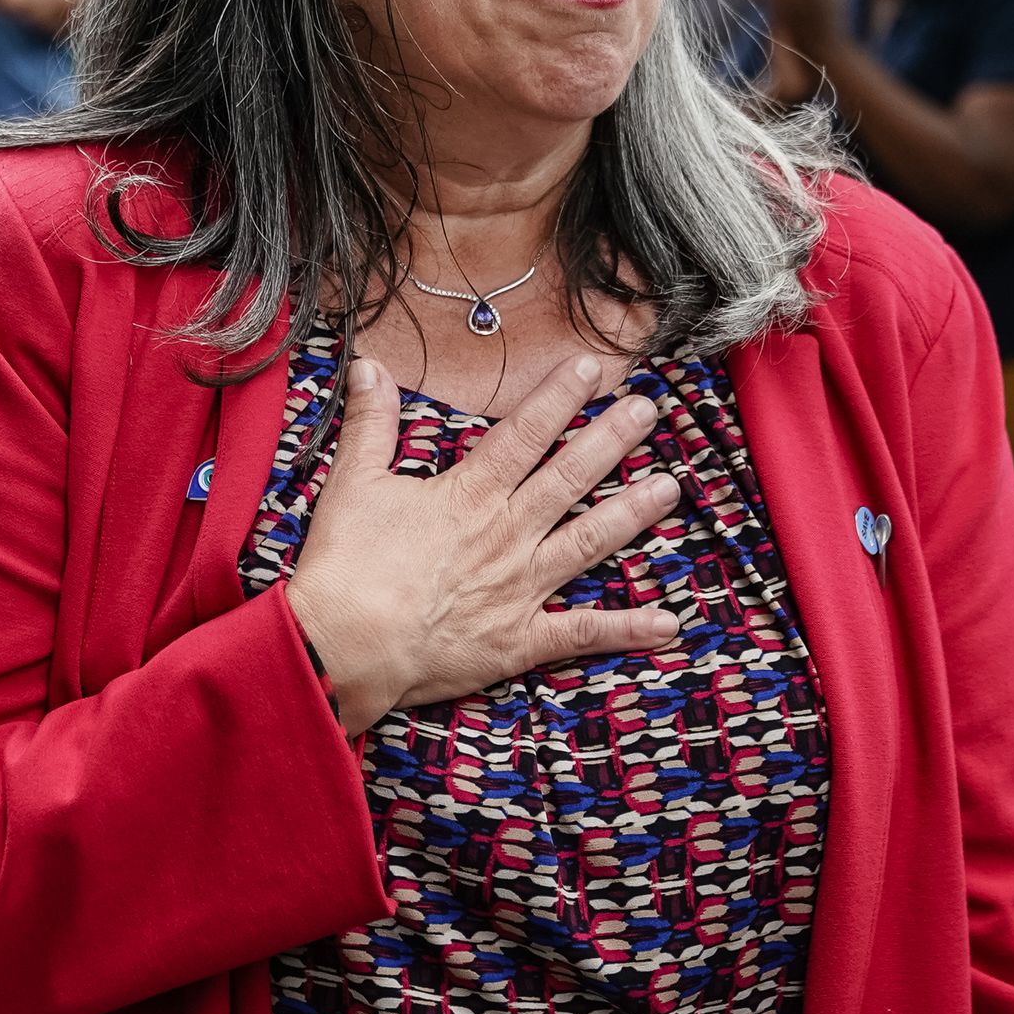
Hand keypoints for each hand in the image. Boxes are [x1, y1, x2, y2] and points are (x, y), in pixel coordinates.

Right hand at [284, 353, 686, 737]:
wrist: (342, 647)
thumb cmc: (344, 569)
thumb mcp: (352, 484)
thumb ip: (371, 423)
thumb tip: (369, 366)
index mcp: (469, 496)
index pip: (524, 434)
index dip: (560, 397)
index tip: (593, 368)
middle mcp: (506, 534)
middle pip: (570, 478)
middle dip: (613, 439)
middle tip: (649, 410)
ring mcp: (520, 588)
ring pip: (589, 541)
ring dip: (632, 514)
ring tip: (670, 489)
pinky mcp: (520, 640)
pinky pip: (583, 633)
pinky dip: (627, 629)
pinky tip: (668, 624)